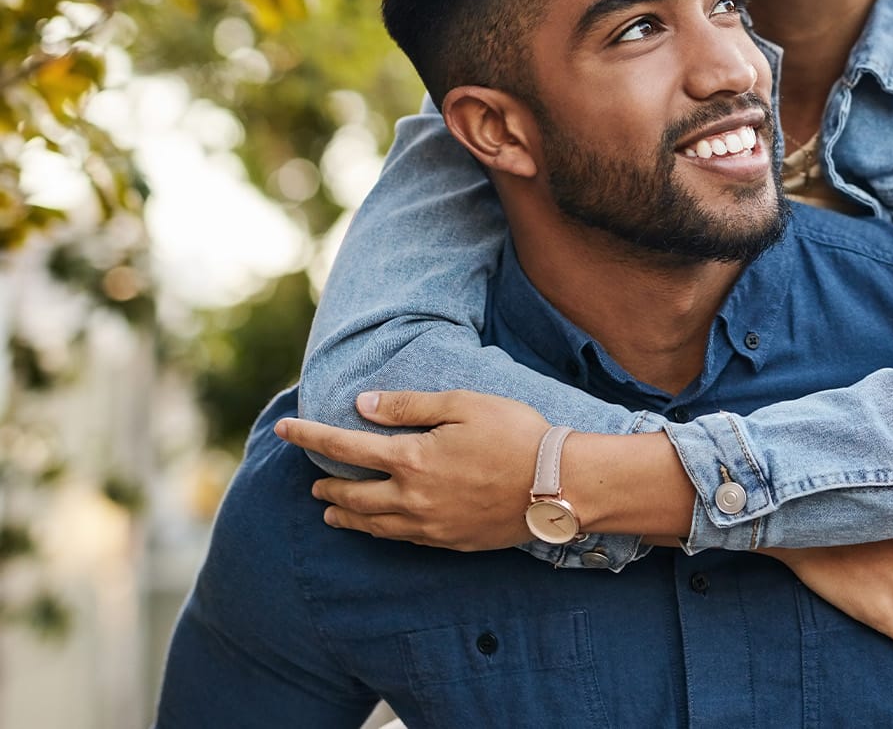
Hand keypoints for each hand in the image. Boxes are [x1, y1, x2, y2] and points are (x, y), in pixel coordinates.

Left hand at [274, 389, 549, 549]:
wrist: (556, 484)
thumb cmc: (513, 434)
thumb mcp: (462, 404)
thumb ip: (410, 406)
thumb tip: (362, 406)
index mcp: (411, 459)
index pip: (345, 447)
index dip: (310, 435)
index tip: (284, 428)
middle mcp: (411, 498)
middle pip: (353, 495)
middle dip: (327, 485)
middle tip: (311, 481)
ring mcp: (429, 525)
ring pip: (372, 524)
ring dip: (346, 514)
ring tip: (330, 510)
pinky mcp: (449, 541)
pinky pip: (400, 539)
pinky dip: (378, 531)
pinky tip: (379, 526)